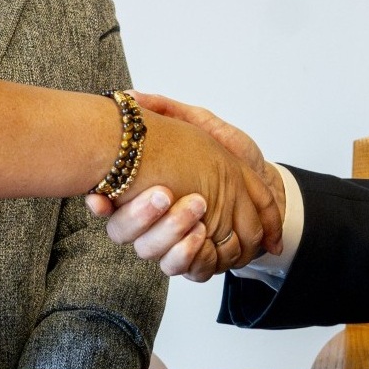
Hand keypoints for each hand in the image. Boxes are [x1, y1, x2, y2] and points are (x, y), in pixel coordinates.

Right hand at [87, 94, 283, 280]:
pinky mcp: (203, 261)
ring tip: (195, 211)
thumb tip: (132, 97)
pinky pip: (188, 270)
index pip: (108, 205)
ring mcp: (176, 245)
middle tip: (165, 194)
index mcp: (145, 194)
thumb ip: (169, 112)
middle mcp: (154, 225)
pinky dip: (193, 255)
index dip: (100, 205)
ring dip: (170, 234)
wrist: (269, 183)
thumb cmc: (231, 156)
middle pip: (125, 234)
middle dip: (141, 216)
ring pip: (154, 254)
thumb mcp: (203, 126)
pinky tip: (202, 235)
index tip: (100, 199)